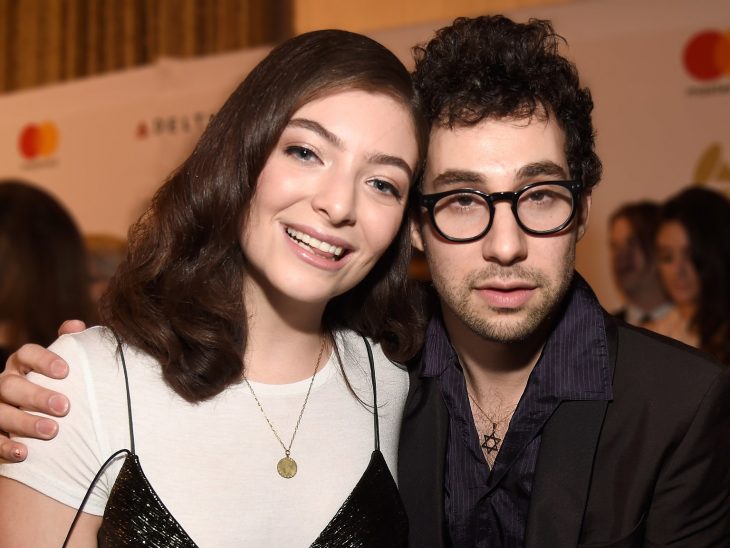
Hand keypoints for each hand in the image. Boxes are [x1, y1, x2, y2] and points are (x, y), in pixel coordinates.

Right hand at [0, 320, 85, 461]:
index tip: (66, 371)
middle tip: (64, 407)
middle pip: (11, 385)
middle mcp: (3, 383)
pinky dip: (6, 447)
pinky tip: (24, 453)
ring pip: (0, 412)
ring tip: (52, 432)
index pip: (27, 353)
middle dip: (36, 396)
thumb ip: (69, 346)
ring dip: (25, 422)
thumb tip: (76, 326)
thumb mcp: (59, 369)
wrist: (35, 420)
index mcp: (21, 364)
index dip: (44, 360)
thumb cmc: (54, 388)